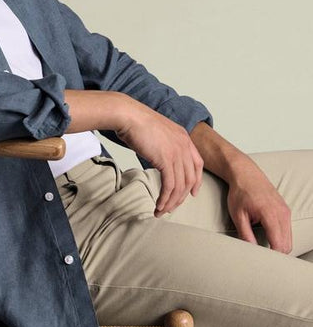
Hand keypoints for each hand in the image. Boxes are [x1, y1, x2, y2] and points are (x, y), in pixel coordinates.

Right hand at [116, 101, 203, 216]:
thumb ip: (164, 144)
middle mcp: (184, 145)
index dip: (196, 181)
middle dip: (181, 197)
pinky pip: (170, 186)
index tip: (192, 193)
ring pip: (180, 185)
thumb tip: (159, 158)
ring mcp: (176, 153)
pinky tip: (159, 204)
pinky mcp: (166, 160)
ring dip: (172, 201)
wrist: (129, 116)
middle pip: (190, 179)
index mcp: (184, 137)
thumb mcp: (158, 132)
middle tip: (171, 206)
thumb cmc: (136, 122)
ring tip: (162, 210)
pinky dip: (165, 198)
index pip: (197, 164)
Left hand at [226, 158, 291, 252]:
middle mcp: (282, 213)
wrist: (245, 173)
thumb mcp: (238, 214)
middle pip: (287, 245)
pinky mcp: (285, 210)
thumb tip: (251, 251)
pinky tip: (268, 239)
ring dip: (279, 246)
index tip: (262, 263)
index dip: (272, 257)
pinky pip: (288, 230)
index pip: (279, 245)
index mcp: (270, 214)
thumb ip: (245, 234)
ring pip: (289, 239)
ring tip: (264, 250)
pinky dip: (280, 238)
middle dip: (276, 255)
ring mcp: (286, 211)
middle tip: (261, 259)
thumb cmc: (240, 192)